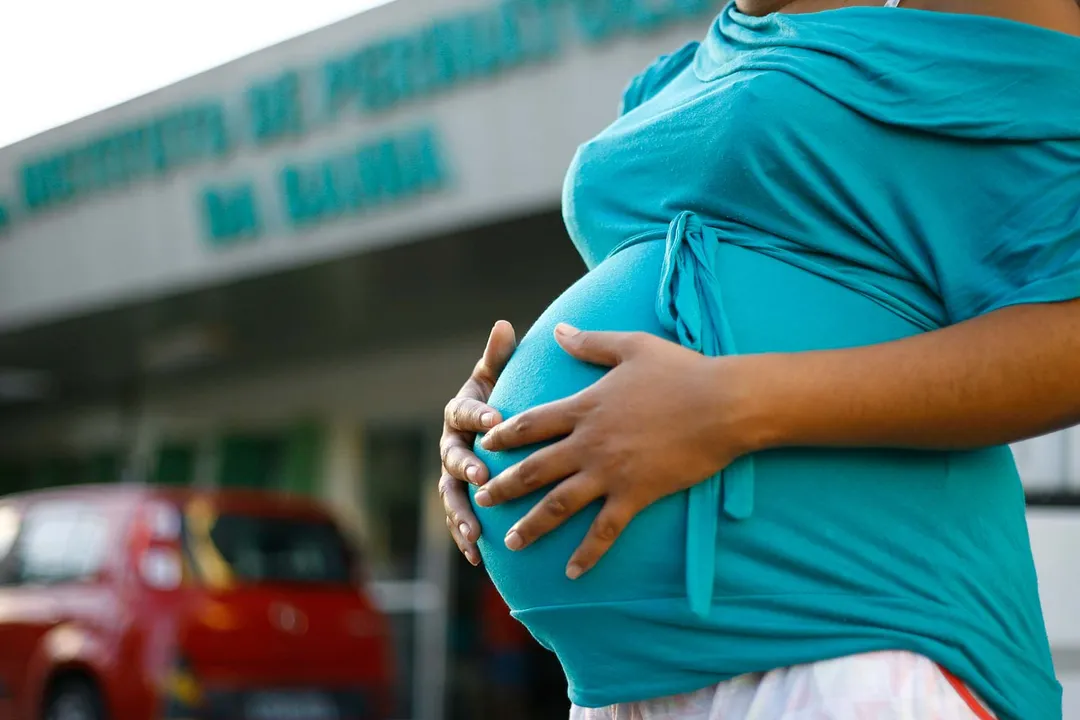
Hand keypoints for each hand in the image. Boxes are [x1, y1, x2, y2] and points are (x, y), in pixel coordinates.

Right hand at [439, 321, 517, 565]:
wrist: (495, 430)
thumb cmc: (501, 399)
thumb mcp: (499, 377)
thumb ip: (499, 357)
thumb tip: (505, 325)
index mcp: (460, 412)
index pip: (465, 411)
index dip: (478, 414)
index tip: (495, 418)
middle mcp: (450, 443)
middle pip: (452, 456)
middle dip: (466, 467)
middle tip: (482, 476)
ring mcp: (451, 474)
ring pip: (450, 495)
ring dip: (460, 513)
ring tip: (473, 530)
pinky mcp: (460, 499)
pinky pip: (458, 519)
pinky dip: (463, 538)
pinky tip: (475, 557)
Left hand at [476, 324, 756, 578]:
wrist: (722, 404)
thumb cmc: (681, 371)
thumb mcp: (631, 346)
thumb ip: (590, 341)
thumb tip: (558, 329)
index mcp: (584, 407)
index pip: (531, 424)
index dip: (504, 435)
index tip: (485, 445)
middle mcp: (588, 442)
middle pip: (534, 469)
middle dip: (504, 486)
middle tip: (481, 500)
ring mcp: (609, 472)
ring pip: (559, 504)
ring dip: (532, 525)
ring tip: (511, 543)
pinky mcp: (635, 495)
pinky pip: (604, 531)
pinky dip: (587, 553)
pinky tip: (571, 573)